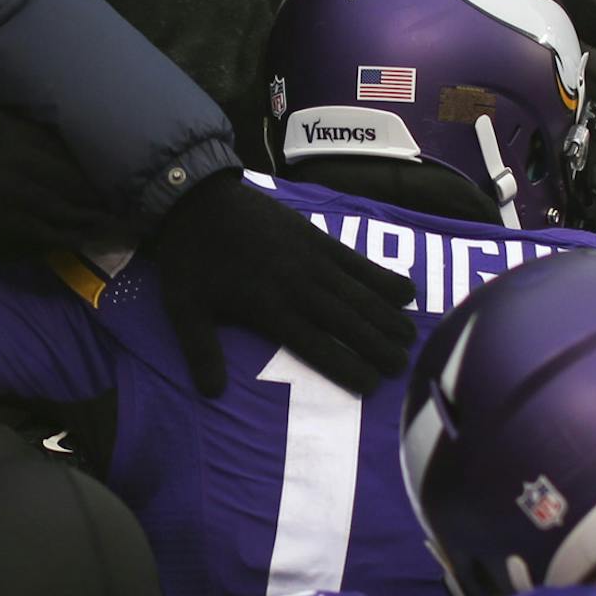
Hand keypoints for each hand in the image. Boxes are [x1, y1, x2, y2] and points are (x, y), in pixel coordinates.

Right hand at [0, 104, 113, 256]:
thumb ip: (24, 129)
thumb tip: (56, 140)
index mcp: (22, 134)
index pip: (75, 155)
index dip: (101, 172)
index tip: (125, 180)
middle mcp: (24, 164)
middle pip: (78, 186)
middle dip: (106, 202)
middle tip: (134, 213)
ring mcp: (11, 196)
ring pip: (65, 214)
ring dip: (94, 226)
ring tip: (122, 233)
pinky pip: (40, 234)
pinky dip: (64, 240)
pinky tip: (81, 244)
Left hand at [151, 174, 414, 395]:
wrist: (198, 201)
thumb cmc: (190, 261)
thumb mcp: (184, 311)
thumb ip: (201, 352)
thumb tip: (212, 393)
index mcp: (268, 309)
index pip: (317, 346)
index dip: (347, 367)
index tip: (371, 385)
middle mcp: (298, 287)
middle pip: (347, 322)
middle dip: (378, 346)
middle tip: (403, 367)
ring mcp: (312, 260)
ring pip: (359, 294)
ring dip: (387, 317)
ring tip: (410, 338)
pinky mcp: (318, 238)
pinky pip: (358, 262)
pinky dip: (384, 277)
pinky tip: (407, 292)